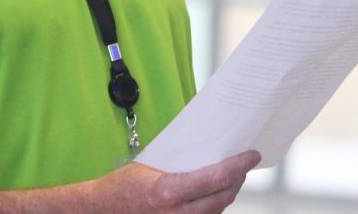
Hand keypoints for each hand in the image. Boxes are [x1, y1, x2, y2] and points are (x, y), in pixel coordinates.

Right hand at [90, 151, 260, 212]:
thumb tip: (209, 150)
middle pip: (224, 196)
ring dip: (229, 191)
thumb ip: (181, 163)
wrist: (105, 210)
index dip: (239, 166)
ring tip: (233, 174)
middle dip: (239, 178)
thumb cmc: (124, 185)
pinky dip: (215, 204)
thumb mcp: (151, 165)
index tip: (251, 155)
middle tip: (245, 162)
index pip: (217, 179)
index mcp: (169, 192)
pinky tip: (216, 192)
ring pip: (218, 209)